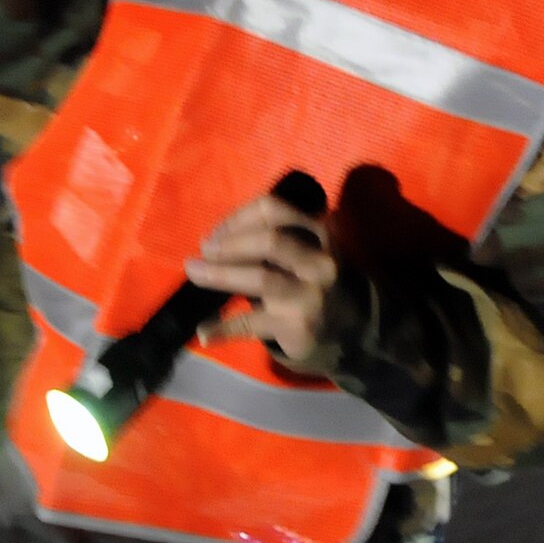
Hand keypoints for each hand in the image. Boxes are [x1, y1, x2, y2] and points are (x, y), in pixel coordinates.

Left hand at [184, 193, 337, 361]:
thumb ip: (271, 237)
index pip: (273, 210)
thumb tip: (215, 238)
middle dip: (230, 244)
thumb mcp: (305, 248)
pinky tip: (204, 332)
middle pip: (271, 241)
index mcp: (317, 232)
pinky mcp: (299, 327)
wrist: (350, 326)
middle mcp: (319, 260)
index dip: (238, 218)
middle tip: (204, 250)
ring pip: (261, 278)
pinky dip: (224, 329)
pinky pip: (253, 324)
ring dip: (220, 275)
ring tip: (193, 271)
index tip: (215, 232)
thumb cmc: (312, 278)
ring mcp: (310, 295)